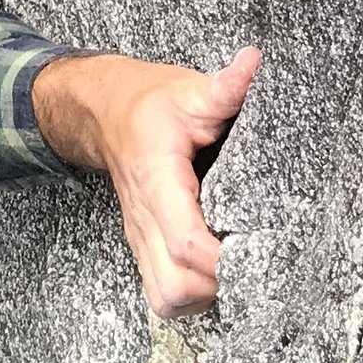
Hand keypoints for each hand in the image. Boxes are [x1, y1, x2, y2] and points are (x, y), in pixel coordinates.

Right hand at [32, 45, 259, 317]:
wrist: (102, 112)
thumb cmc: (147, 105)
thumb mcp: (187, 90)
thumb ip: (224, 86)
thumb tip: (253, 63)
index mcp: (156, 181)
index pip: (186, 240)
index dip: (224, 258)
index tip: (260, 248)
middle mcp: (143, 219)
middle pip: (173, 287)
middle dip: (218, 286)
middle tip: (252, 259)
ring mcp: (141, 237)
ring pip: (166, 298)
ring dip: (205, 295)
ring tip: (235, 267)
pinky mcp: (145, 246)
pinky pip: (165, 293)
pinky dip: (192, 294)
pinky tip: (215, 271)